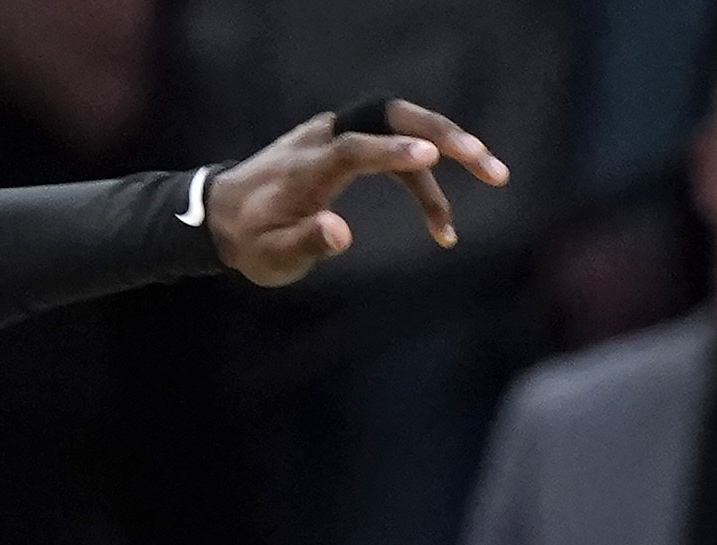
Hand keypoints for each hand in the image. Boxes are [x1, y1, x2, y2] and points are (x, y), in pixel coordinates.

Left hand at [208, 103, 507, 287]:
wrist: (223, 215)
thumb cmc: (251, 241)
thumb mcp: (272, 257)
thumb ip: (306, 244)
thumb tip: (340, 233)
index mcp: (306, 167)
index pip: (353, 146)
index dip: (391, 149)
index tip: (429, 154)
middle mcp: (324, 140)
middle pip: (389, 115)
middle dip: (442, 132)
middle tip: (486, 162)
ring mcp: (337, 136)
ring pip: (401, 126)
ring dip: (449, 147)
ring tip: (493, 176)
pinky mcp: (347, 145)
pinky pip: (394, 148)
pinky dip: (424, 178)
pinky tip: (442, 224)